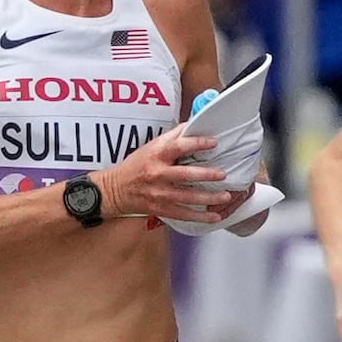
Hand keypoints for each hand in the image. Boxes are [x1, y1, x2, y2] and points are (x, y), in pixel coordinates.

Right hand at [97, 128, 239, 224]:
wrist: (115, 190)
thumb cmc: (136, 166)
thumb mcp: (151, 146)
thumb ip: (172, 137)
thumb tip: (193, 125)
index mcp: (157, 155)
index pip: (178, 146)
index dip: (197, 143)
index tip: (213, 142)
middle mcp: (158, 174)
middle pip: (185, 175)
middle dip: (206, 175)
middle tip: (223, 174)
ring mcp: (159, 194)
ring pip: (187, 197)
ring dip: (208, 198)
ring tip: (225, 195)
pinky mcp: (160, 209)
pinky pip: (183, 214)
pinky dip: (200, 216)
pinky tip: (214, 216)